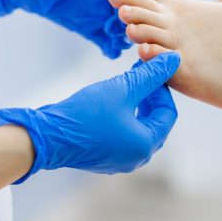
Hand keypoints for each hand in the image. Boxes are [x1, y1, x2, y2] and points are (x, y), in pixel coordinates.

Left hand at [0, 0, 131, 57]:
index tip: (127, 6)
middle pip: (131, 8)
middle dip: (133, 20)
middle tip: (126, 29)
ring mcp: (99, 10)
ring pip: (121, 26)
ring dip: (124, 35)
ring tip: (121, 42)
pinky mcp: (88, 26)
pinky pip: (105, 40)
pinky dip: (111, 47)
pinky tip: (111, 53)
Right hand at [0, 52, 180, 181]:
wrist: (48, 137)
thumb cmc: (86, 113)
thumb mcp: (122, 88)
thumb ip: (150, 75)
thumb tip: (174, 60)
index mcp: (146, 144)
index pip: (168, 112)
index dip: (162, 87)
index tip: (148, 69)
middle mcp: (136, 157)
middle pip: (155, 122)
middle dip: (150, 96)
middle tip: (139, 74)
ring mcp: (120, 160)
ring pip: (138, 127)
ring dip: (136, 105)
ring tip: (125, 83)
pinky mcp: (104, 157)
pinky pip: (122, 135)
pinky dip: (123, 117)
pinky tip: (110, 101)